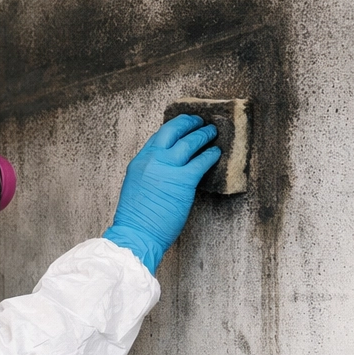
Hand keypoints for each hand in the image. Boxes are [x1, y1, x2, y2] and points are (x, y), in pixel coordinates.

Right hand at [102, 114, 220, 272]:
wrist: (136, 234)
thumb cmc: (136, 218)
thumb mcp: (136, 186)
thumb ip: (150, 171)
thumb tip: (166, 166)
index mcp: (139, 161)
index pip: (158, 136)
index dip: (172, 127)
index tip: (181, 124)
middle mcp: (152, 160)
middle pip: (173, 130)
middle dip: (188, 122)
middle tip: (199, 120)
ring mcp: (168, 168)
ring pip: (190, 142)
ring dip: (203, 134)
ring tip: (212, 131)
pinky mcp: (184, 181)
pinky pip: (202, 161)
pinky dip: (211, 154)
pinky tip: (216, 152)